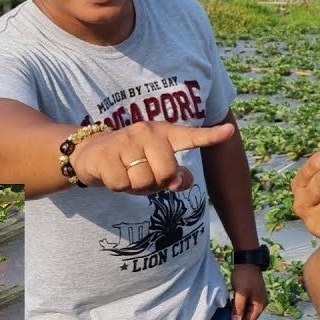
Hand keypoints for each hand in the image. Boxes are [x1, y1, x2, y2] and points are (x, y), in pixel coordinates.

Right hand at [70, 121, 234, 194]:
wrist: (90, 153)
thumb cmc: (132, 162)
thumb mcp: (157, 167)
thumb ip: (175, 175)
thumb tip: (181, 182)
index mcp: (165, 134)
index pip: (191, 136)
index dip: (210, 136)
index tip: (229, 131)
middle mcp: (147, 132)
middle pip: (166, 172)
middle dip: (157, 183)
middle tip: (144, 176)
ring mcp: (125, 141)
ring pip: (143, 181)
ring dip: (136, 187)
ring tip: (127, 174)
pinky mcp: (106, 153)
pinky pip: (121, 185)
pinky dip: (118, 187)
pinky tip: (112, 174)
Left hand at [230, 264, 267, 319]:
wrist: (247, 262)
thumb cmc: (244, 277)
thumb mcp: (240, 293)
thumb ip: (238, 308)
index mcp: (260, 305)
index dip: (239, 317)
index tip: (234, 306)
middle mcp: (261, 304)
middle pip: (247, 316)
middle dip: (239, 310)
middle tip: (234, 299)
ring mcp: (258, 299)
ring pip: (246, 310)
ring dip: (239, 305)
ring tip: (235, 295)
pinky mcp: (254, 295)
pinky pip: (246, 303)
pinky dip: (240, 300)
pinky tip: (237, 293)